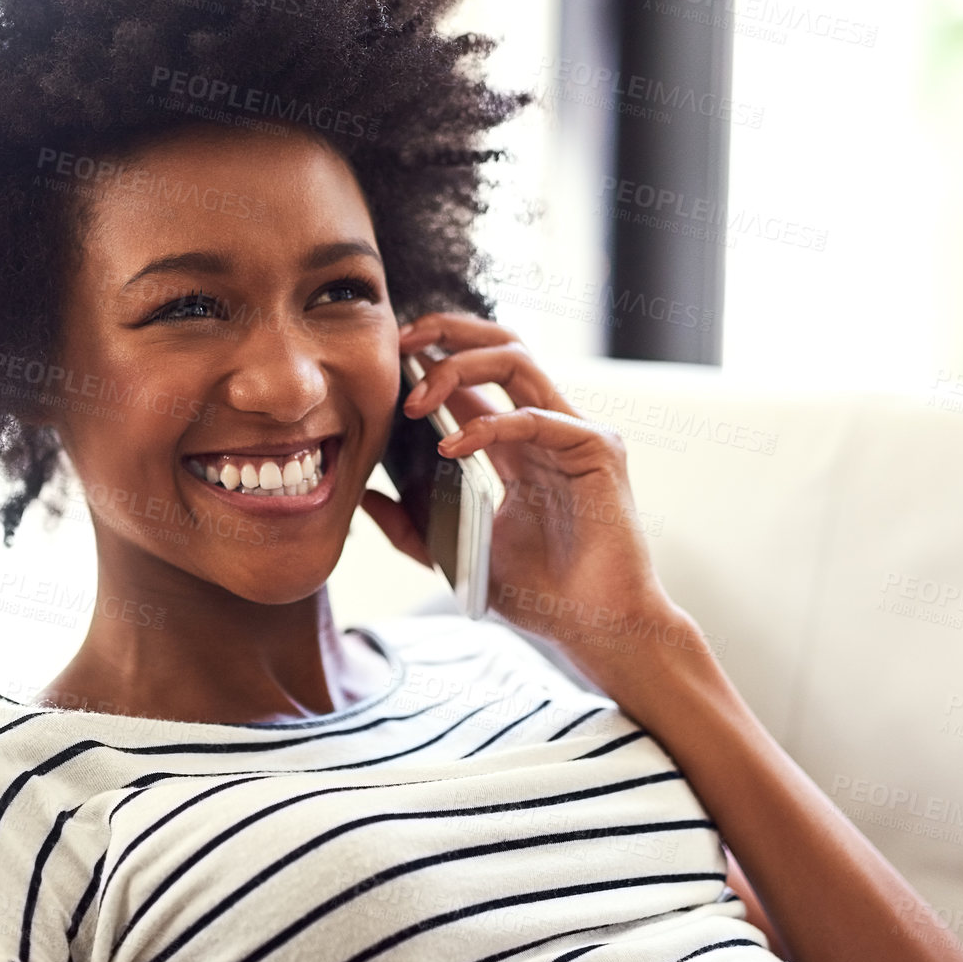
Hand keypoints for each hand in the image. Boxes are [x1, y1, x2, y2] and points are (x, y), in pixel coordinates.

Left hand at [357, 311, 692, 689]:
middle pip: (501, 347)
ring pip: (517, 361)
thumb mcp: (458, 557)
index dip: (431, 357)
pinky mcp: (597, 449)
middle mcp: (548, 429)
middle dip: (447, 331)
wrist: (596, 630)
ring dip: (459, 366)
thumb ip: (412, 528)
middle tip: (399, 341)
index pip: (476, 379)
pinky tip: (450, 445)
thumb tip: (364, 496)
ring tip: (416, 396)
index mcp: (518, 446)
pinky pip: (534, 417)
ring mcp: (575, 434)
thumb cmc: (542, 597)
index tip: (385, 359)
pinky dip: (487, 425)